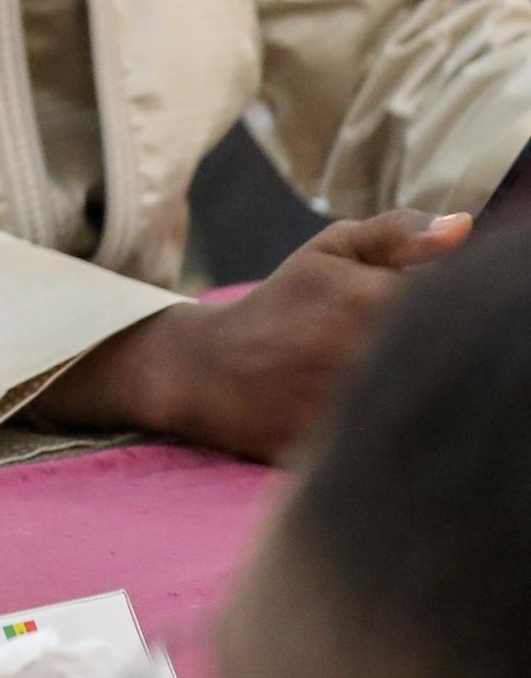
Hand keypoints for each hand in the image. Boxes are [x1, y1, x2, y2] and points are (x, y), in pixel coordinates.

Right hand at [38, 208, 470, 461]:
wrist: (210, 372)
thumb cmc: (283, 305)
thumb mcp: (329, 253)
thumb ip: (399, 234)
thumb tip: (466, 226)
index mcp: (372, 301)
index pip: (460, 304)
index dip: (455, 310)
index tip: (435, 317)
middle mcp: (366, 355)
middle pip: (452, 357)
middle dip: (439, 353)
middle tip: (404, 353)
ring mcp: (355, 408)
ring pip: (432, 400)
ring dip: (424, 392)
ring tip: (386, 383)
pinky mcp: (344, 451)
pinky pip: (406, 445)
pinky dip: (406, 432)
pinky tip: (387, 420)